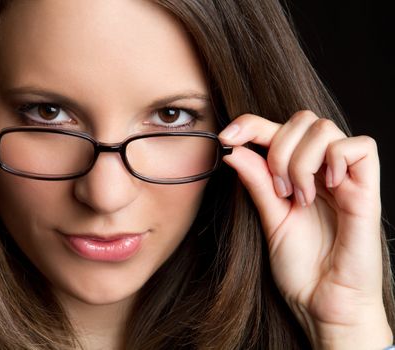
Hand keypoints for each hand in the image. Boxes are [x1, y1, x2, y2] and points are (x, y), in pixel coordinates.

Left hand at [218, 111, 391, 348]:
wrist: (322, 303)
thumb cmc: (300, 266)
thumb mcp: (270, 218)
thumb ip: (257, 182)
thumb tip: (232, 149)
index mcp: (299, 174)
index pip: (278, 129)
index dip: (251, 124)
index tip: (226, 138)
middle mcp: (323, 171)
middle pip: (302, 120)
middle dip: (278, 147)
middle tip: (278, 189)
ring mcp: (346, 179)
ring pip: (325, 128)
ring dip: (301, 159)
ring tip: (298, 197)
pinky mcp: (367, 192)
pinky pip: (362, 147)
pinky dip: (336, 157)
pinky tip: (325, 186)